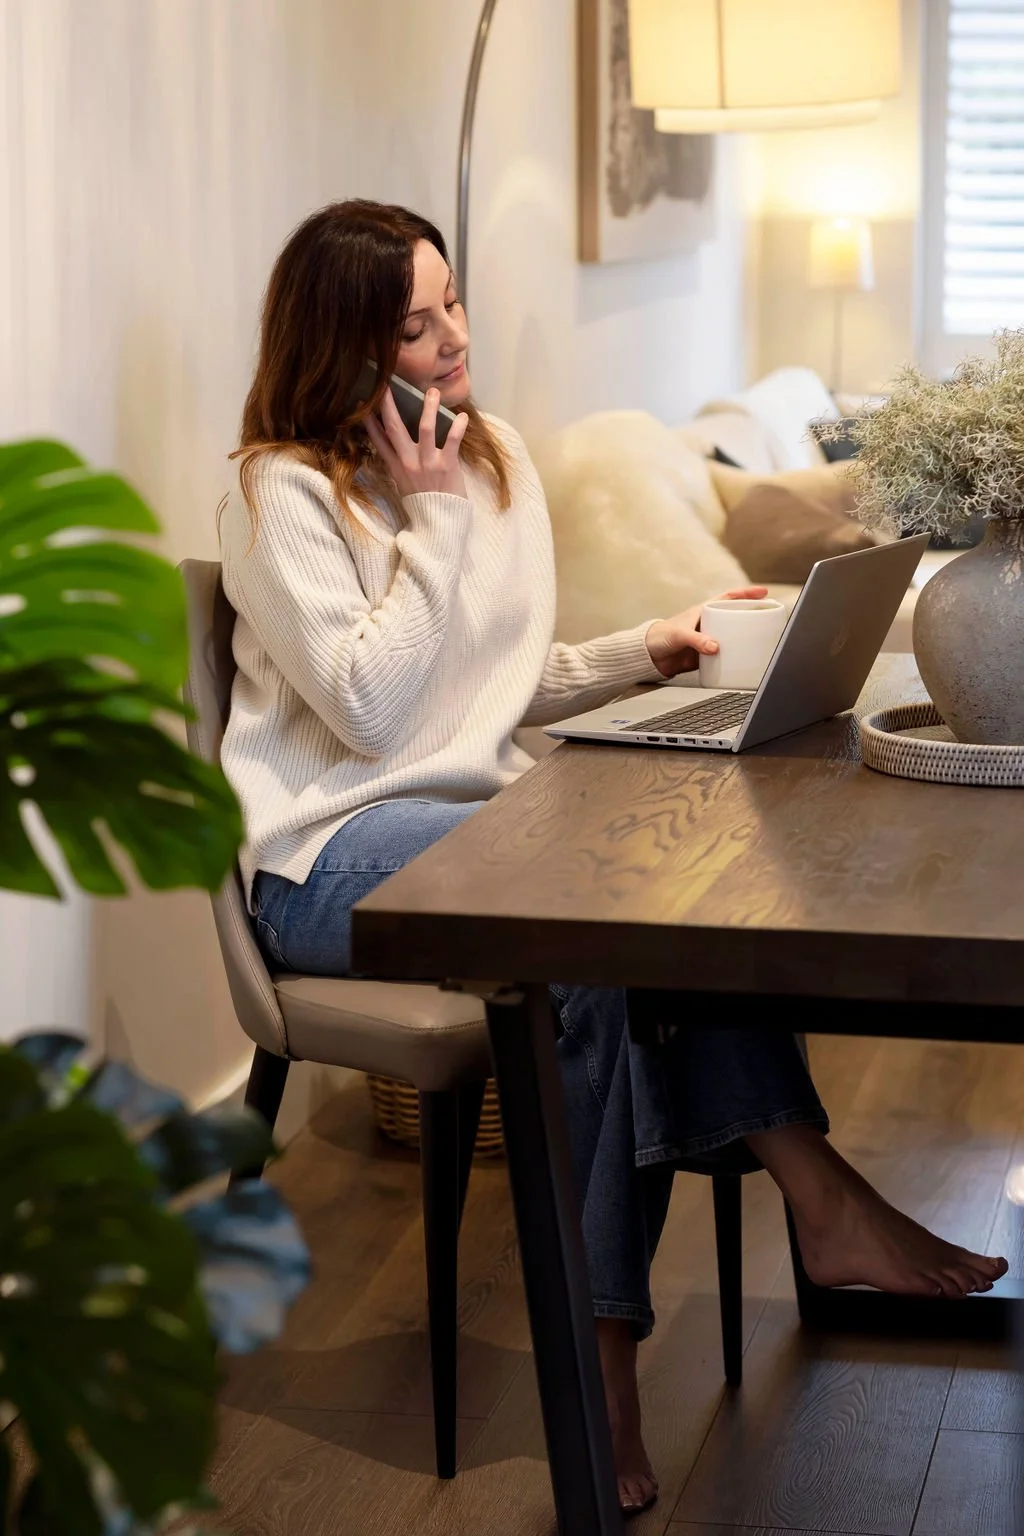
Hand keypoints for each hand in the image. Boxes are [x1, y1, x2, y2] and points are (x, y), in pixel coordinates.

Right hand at [363, 386, 469, 499]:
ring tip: (432, 392)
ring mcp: (428, 463)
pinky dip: (458, 427)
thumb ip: (401, 465)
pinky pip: (453, 440)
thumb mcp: (405, 485)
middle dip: (389, 405)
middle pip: (395, 428)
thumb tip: (398, 447)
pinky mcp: (447, 465)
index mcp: (396, 467)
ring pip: (425, 428)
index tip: (363, 402)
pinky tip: (462, 416)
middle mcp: (409, 462)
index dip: (370, 421)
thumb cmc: (425, 504)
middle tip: (386, 385)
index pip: (379, 440)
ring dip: (428, 407)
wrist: (439, 524)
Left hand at [645, 586, 768, 677]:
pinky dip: (734, 658)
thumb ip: (697, 640)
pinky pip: (724, 656)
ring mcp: (708, 640)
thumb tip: (716, 647)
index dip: (746, 594)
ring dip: (745, 639)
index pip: (728, 598)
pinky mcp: (705, 657)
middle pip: (735, 617)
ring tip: (762, 641)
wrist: (647, 657)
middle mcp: (708, 624)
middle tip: (770, 619)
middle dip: (752, 617)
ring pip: (732, 637)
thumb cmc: (659, 637)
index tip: (764, 592)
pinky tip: (743, 662)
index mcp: (703, 611)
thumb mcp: (679, 635)